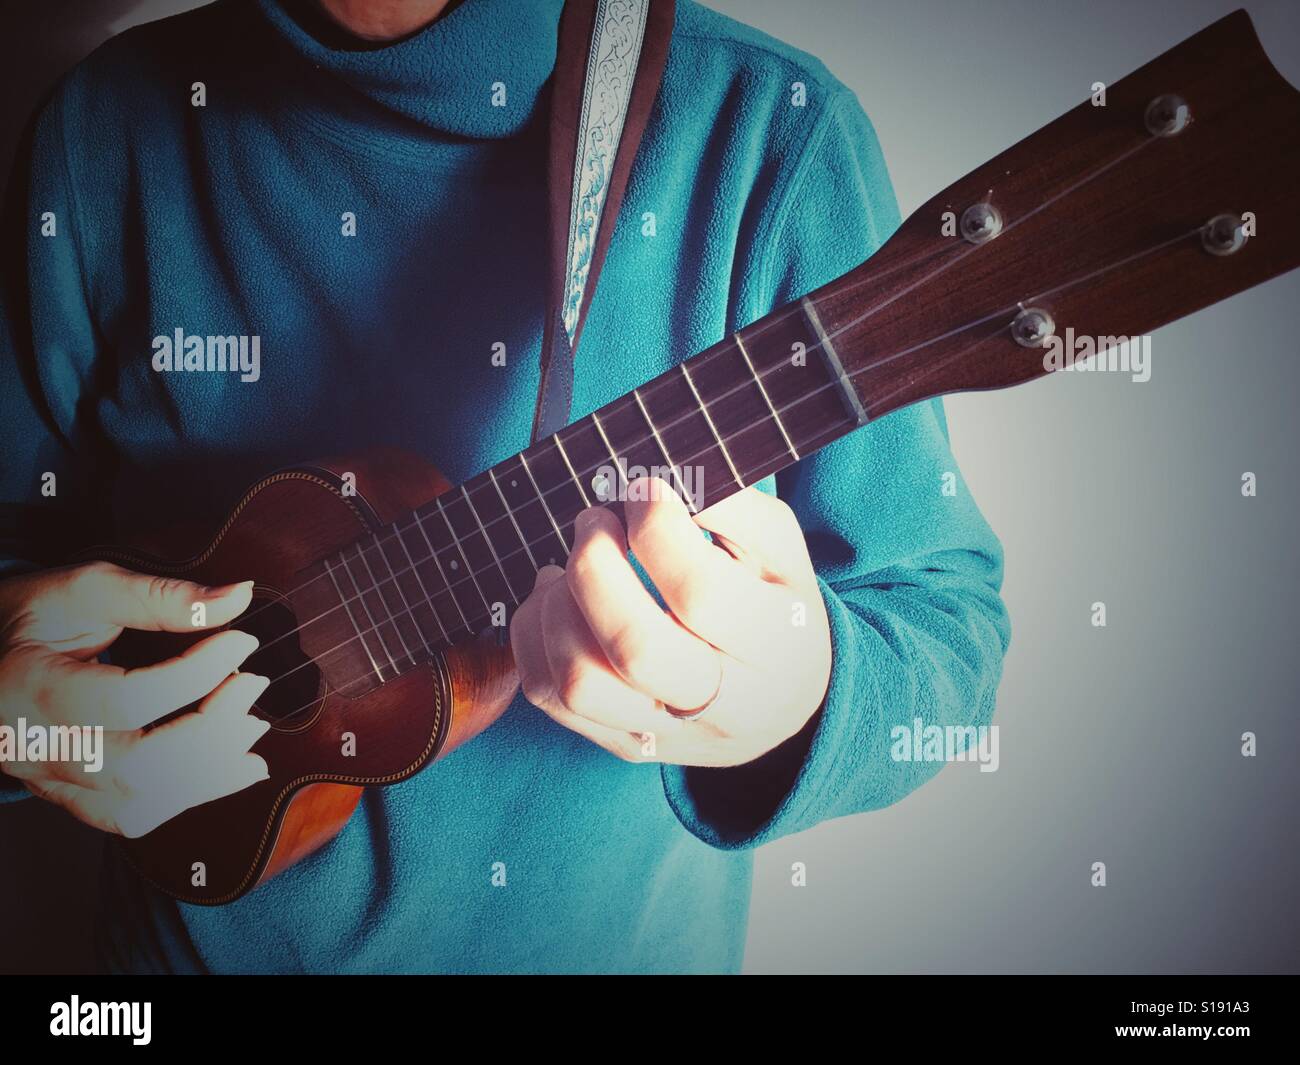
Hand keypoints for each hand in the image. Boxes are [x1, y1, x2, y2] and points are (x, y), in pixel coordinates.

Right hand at [0, 562, 269, 836]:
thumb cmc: (36, 616)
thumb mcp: (87, 589)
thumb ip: (163, 596)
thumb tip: (240, 596)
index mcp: (29, 688)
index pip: (124, 700)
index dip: (195, 674)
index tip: (241, 642)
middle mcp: (34, 747)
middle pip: (135, 767)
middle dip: (211, 731)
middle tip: (252, 684)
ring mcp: (50, 780)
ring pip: (138, 804)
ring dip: (211, 772)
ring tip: (251, 726)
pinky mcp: (70, 796)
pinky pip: (134, 816)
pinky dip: (193, 794)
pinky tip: (234, 765)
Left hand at [510, 478, 831, 766]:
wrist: (783, 705)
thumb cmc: (773, 608)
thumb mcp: (781, 552)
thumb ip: (735, 510)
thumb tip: (659, 487)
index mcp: (775, 646)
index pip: (700, 592)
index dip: (657, 530)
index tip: (643, 490)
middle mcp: (725, 705)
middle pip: (635, 647)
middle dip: (595, 567)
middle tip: (595, 522)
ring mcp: (667, 733)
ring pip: (580, 682)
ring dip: (556, 607)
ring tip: (570, 568)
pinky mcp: (621, 744)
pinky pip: (548, 697)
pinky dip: (533, 637)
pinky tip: (557, 603)